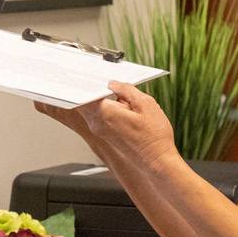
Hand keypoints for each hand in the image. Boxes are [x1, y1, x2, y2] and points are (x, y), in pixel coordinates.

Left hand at [37, 83, 175, 162]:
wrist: (157, 163)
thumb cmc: (154, 138)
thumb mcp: (146, 105)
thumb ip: (127, 91)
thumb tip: (113, 84)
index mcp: (105, 113)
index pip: (83, 94)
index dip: (81, 82)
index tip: (80, 73)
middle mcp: (98, 124)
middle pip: (84, 100)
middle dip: (90, 88)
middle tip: (95, 76)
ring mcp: (100, 131)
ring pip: (92, 108)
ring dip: (100, 98)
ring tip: (115, 90)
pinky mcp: (105, 136)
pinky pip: (99, 116)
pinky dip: (105, 108)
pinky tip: (120, 105)